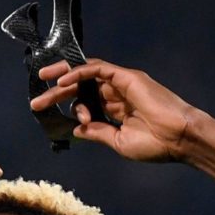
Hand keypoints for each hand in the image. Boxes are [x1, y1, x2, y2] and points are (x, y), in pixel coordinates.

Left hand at [29, 59, 202, 162]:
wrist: (179, 139)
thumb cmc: (156, 144)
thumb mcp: (118, 142)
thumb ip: (98, 132)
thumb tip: (77, 129)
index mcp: (116, 110)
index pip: (86, 102)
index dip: (71, 111)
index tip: (56, 122)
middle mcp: (117, 94)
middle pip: (81, 87)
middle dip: (57, 93)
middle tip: (36, 101)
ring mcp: (121, 84)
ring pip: (86, 74)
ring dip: (63, 77)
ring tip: (43, 81)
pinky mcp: (126, 77)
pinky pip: (97, 69)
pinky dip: (79, 72)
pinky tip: (63, 81)